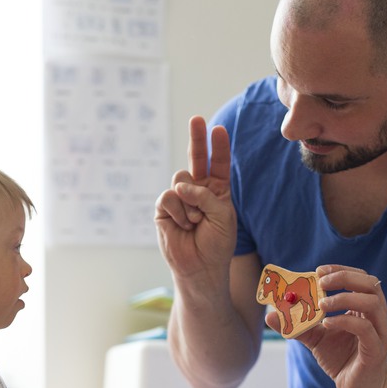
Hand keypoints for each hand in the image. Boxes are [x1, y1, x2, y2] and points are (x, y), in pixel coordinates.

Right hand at [155, 115, 236, 282]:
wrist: (200, 268)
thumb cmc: (217, 243)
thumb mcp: (223, 216)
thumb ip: (206, 196)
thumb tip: (179, 186)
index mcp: (217, 190)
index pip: (218, 164)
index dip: (218, 147)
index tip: (219, 129)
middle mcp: (198, 190)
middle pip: (196, 158)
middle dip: (196, 138)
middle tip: (196, 118)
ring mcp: (179, 198)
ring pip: (181, 180)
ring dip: (191, 202)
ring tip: (196, 222)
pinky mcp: (163, 208)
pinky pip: (169, 197)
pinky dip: (179, 212)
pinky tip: (183, 226)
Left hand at [279, 265, 386, 387]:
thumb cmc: (341, 359)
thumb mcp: (315, 338)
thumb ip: (298, 325)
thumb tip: (270, 315)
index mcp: (366, 308)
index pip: (361, 278)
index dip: (341, 270)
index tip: (318, 271)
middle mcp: (378, 316)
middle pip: (370, 284)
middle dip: (344, 278)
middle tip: (320, 282)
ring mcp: (380, 332)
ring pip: (371, 302)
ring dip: (344, 298)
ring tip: (321, 304)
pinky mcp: (376, 349)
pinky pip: (364, 328)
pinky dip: (344, 321)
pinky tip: (326, 324)